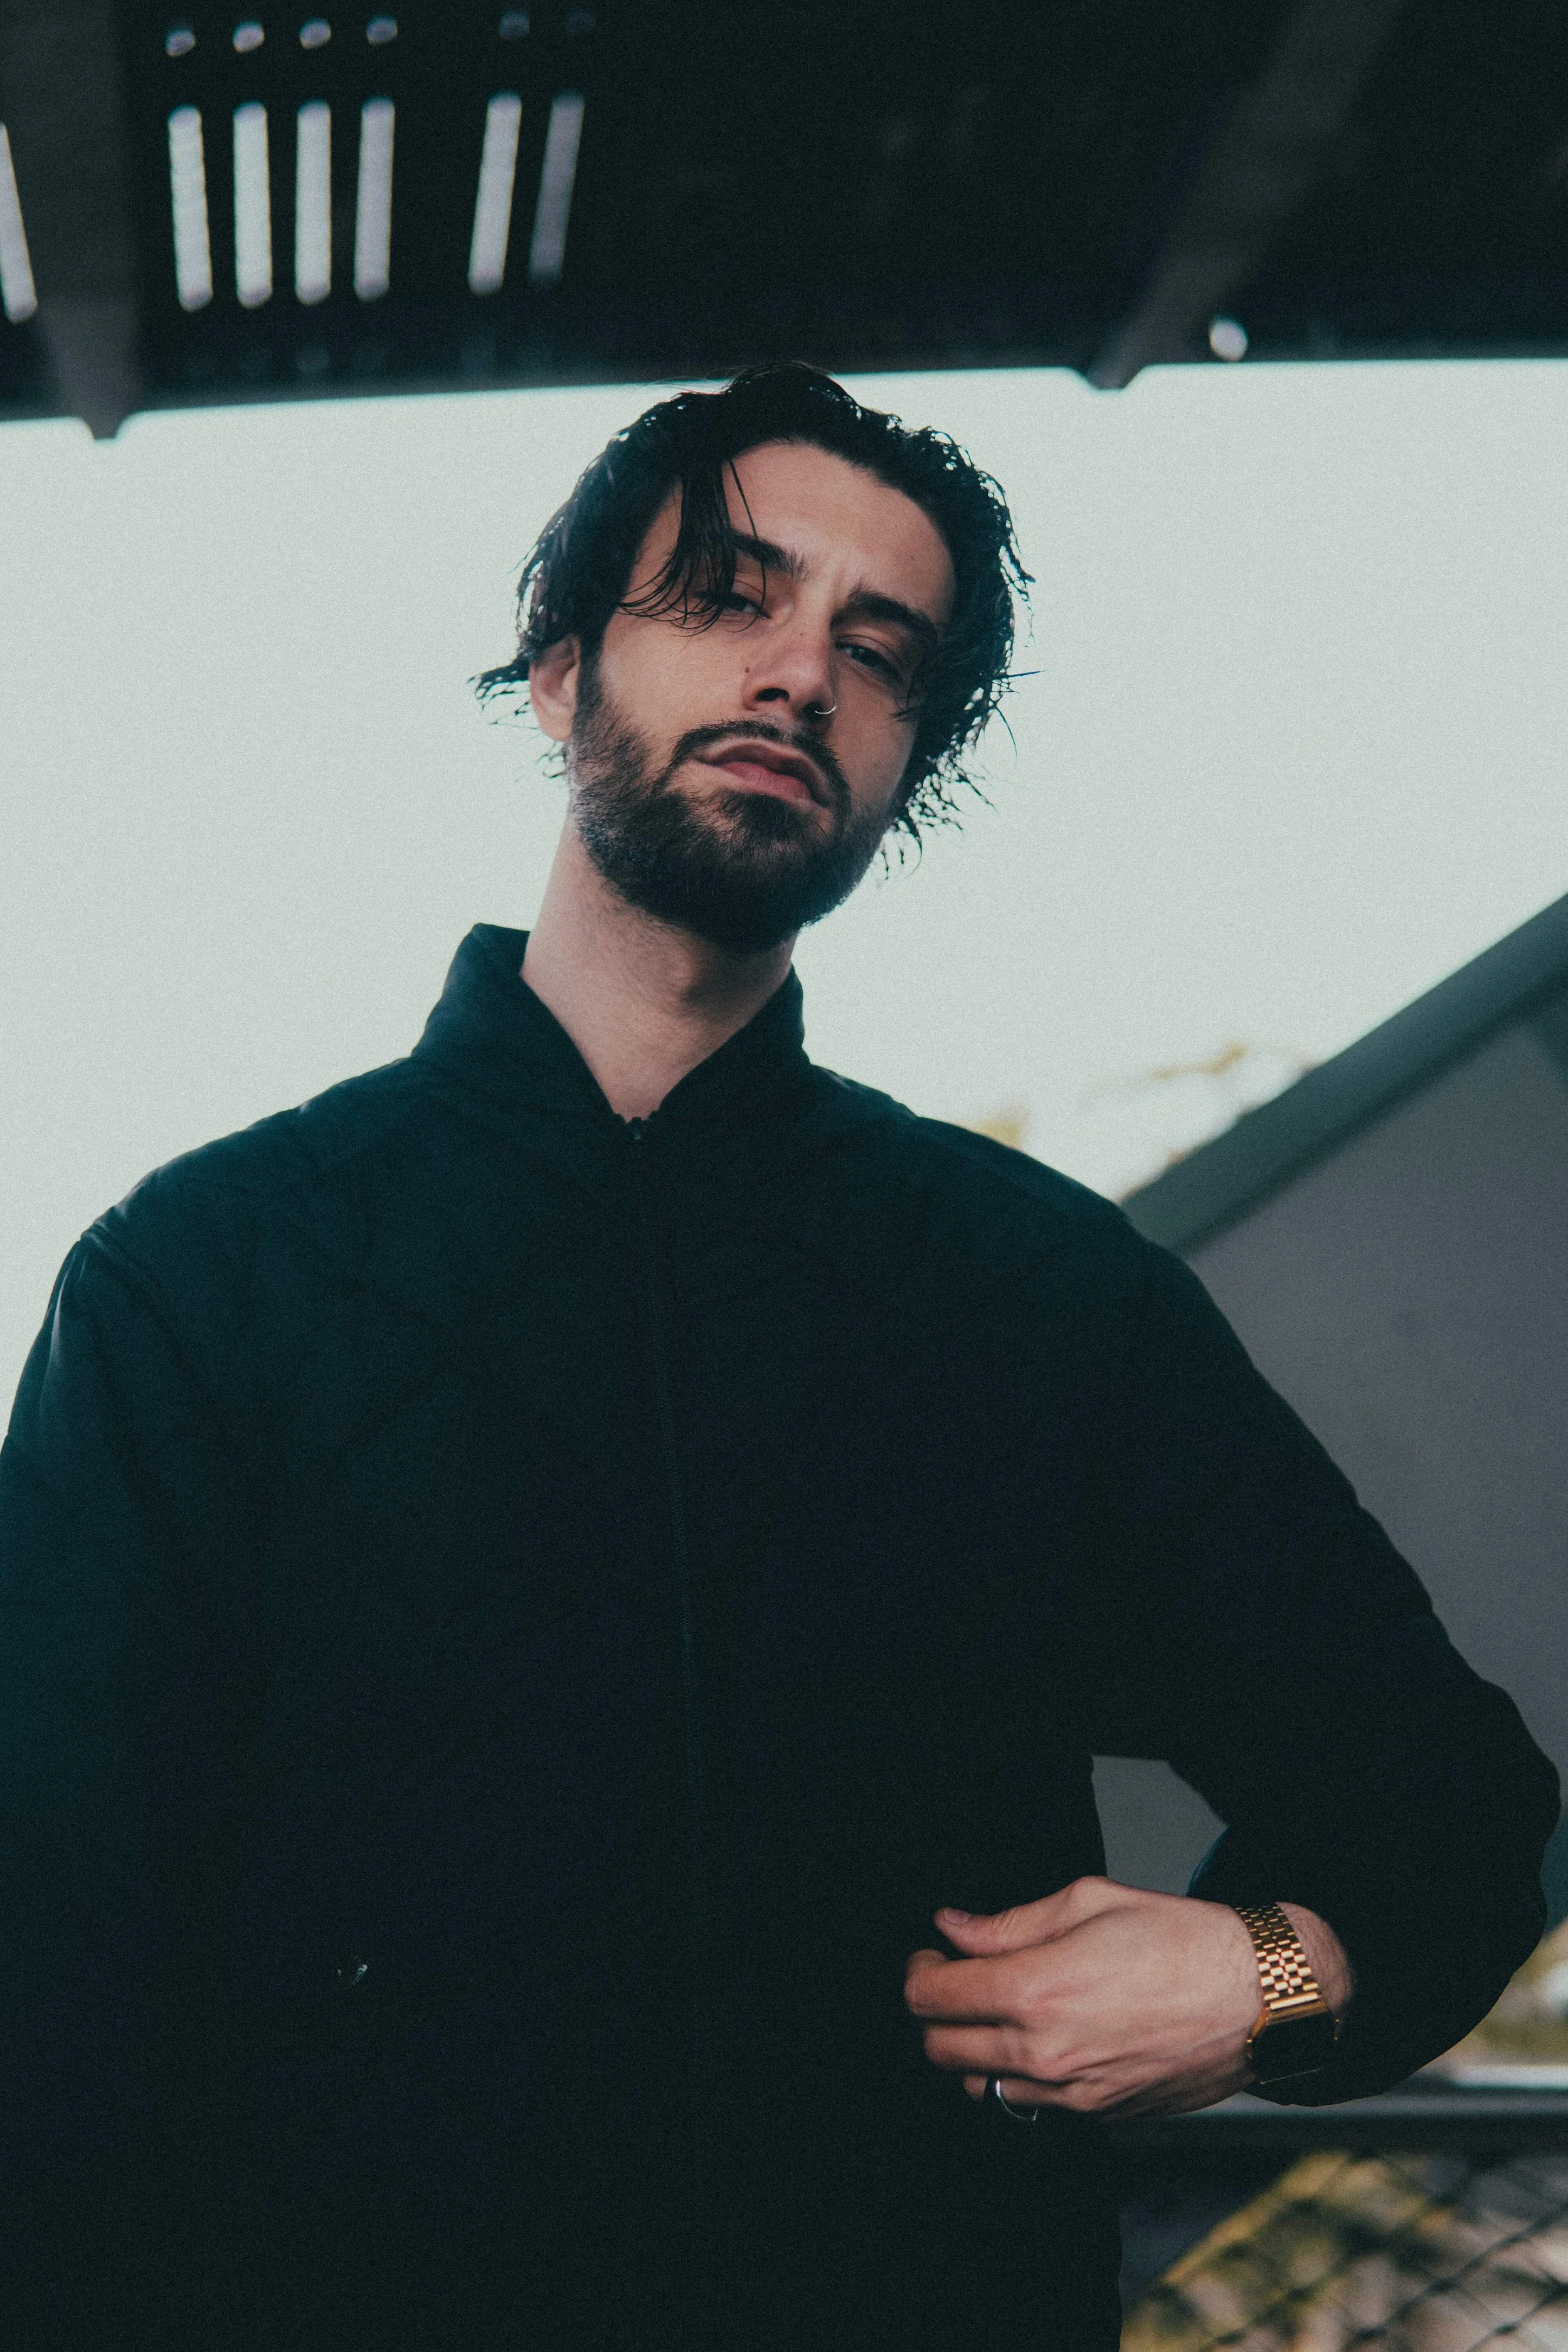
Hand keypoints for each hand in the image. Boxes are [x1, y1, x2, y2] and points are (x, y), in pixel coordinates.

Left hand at [904, 1877, 1350, 2118]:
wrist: (1258, 1999)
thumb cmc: (1182, 1940)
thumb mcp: (1090, 1902)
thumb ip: (1011, 1923)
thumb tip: (954, 1929)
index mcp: (1036, 1990)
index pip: (932, 1998)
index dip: (920, 1972)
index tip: (931, 1957)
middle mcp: (1046, 2051)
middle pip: (942, 2050)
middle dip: (936, 2015)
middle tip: (957, 1983)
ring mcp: (1073, 2092)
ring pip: (981, 2088)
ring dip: (975, 2053)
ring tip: (1001, 2014)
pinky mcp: (1100, 2113)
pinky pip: (1032, 2106)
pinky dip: (1020, 2078)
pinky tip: (1046, 2040)